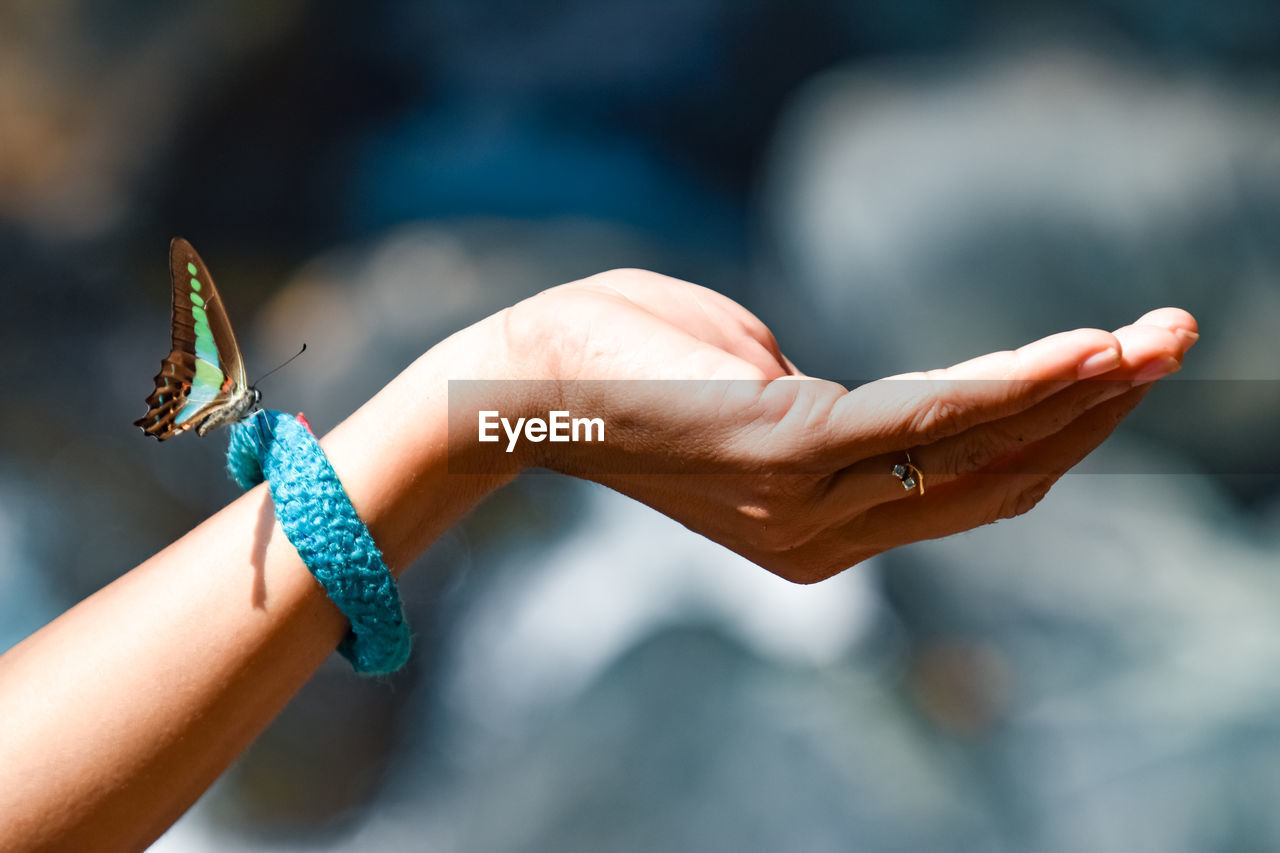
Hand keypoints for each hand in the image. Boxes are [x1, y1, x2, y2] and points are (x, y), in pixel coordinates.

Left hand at [487, 269, 1196, 582]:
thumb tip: (866, 395)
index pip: (965, 486)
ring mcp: (803, 503)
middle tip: (1171, 344)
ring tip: (1153, 341)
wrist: (517, 376)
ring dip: (1073, 391)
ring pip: (973, 447)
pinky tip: (1077, 350)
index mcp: (816, 524)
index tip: (1122, 372)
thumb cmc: (627, 362)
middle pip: (990, 478)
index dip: (1054, 433)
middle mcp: (820, 534)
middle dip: (1091, 412)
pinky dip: (1009, 384)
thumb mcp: (747, 390)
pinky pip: (922, 418)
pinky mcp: (782, 453)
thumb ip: (825, 405)